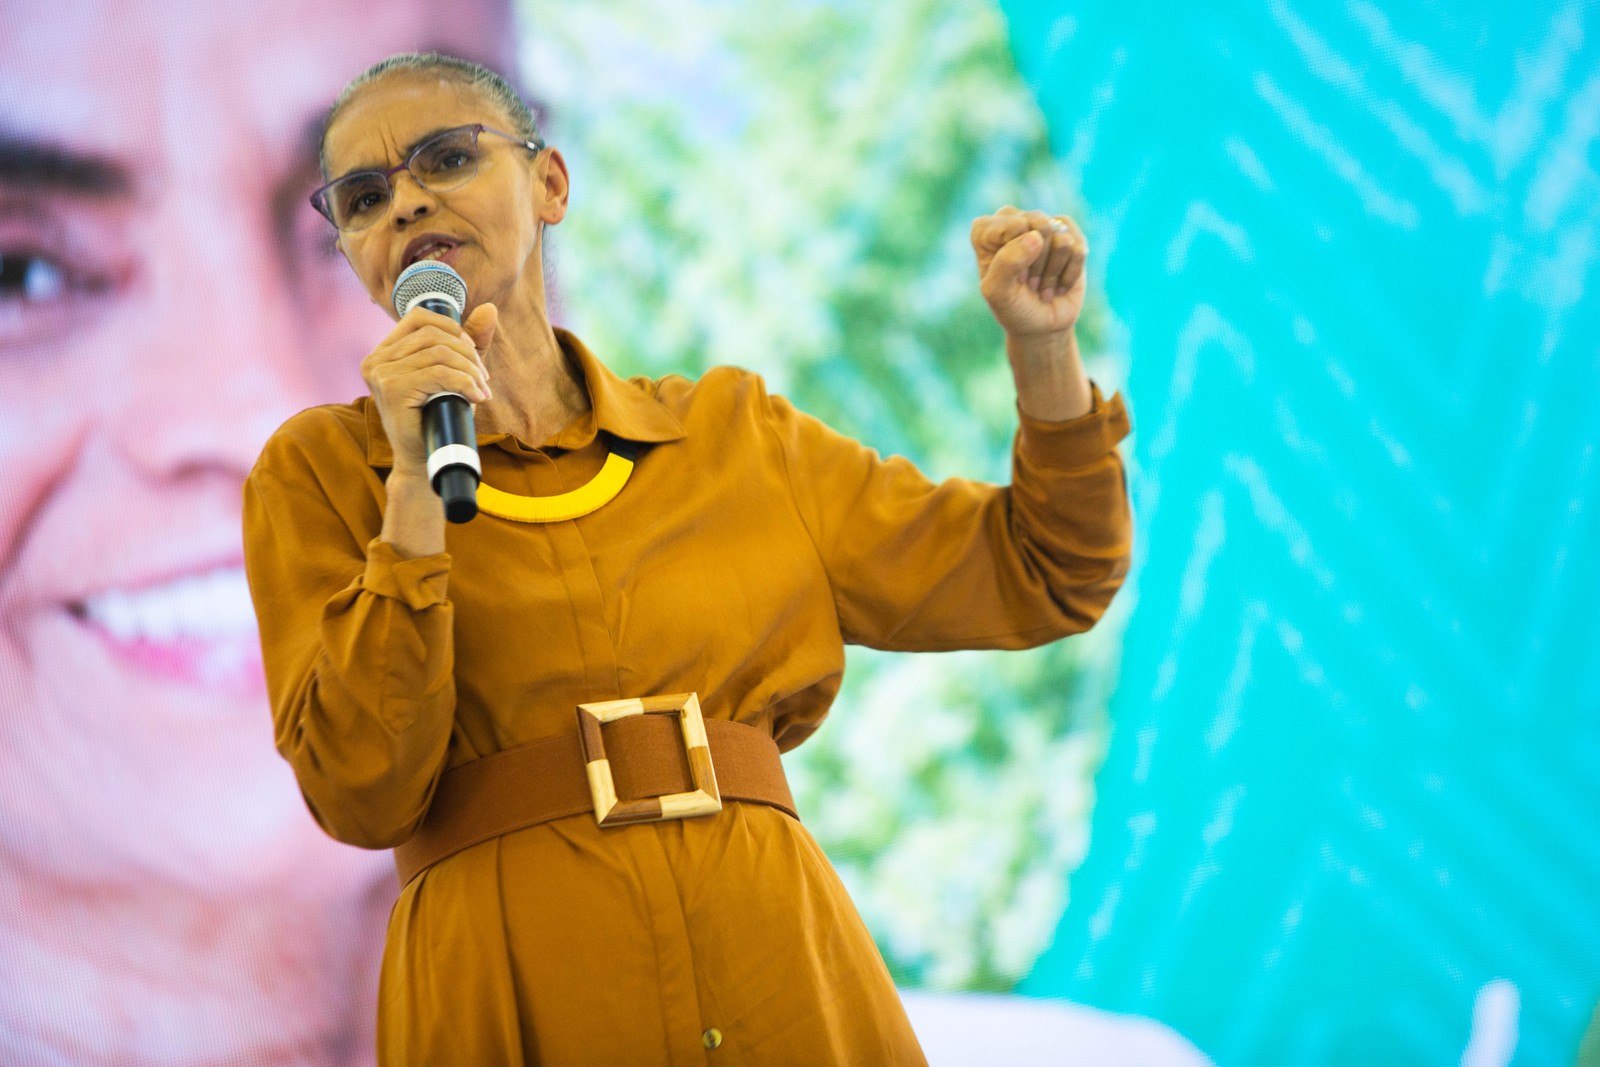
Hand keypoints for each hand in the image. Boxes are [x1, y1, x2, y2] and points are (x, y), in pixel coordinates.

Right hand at [360, 303, 497, 478]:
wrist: (421, 461)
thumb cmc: (437, 417)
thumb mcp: (455, 374)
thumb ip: (469, 342)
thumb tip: (490, 308)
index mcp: (383, 353)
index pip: (418, 318)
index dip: (451, 327)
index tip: (471, 351)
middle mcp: (376, 360)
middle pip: (433, 335)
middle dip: (467, 353)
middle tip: (483, 378)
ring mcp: (381, 374)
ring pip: (439, 353)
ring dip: (469, 370)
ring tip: (481, 389)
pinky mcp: (393, 390)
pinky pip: (439, 374)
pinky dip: (464, 382)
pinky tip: (476, 397)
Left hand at [971, 206, 1088, 337]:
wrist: (1040, 326)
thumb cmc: (1013, 308)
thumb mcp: (998, 293)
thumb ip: (1007, 262)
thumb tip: (1036, 236)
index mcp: (986, 230)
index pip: (1012, 224)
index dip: (1017, 256)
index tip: (1012, 278)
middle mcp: (1014, 220)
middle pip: (1039, 226)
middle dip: (1037, 264)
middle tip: (1028, 283)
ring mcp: (1043, 225)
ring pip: (1061, 238)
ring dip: (1053, 272)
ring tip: (1041, 286)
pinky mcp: (1068, 234)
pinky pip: (1078, 248)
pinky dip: (1069, 274)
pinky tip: (1059, 284)